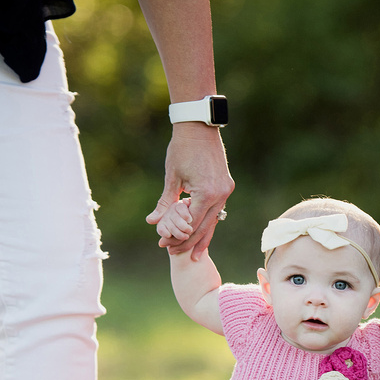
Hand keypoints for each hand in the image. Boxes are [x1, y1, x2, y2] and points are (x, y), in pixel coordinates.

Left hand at [147, 122, 234, 257]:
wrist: (199, 126)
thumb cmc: (182, 149)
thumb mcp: (171, 177)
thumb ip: (165, 202)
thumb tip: (153, 222)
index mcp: (206, 194)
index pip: (191, 224)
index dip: (177, 237)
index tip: (164, 245)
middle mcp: (220, 195)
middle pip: (204, 227)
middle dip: (188, 242)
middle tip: (174, 253)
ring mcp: (226, 191)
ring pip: (213, 221)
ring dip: (201, 236)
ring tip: (192, 253)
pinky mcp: (226, 186)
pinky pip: (216, 210)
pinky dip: (207, 221)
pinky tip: (200, 232)